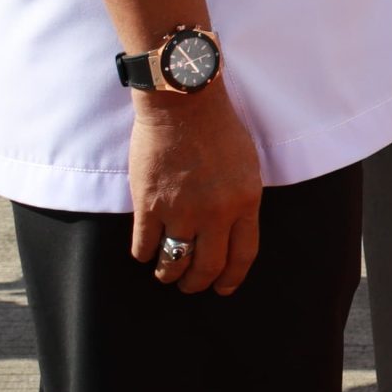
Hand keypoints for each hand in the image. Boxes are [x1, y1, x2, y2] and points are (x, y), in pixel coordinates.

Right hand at [130, 85, 262, 295]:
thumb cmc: (218, 128)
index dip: (232, 278)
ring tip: (166, 274)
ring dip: (169, 274)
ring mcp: (182, 210)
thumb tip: (232, 232)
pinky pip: (144, 246)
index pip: (243, 255)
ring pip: (174, 263)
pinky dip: (144, 254)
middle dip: (198, 283)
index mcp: (246, 201)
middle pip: (208, 267)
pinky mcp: (149, 205)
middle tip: (189, 285)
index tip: (223, 288)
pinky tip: (145, 251)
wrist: (184, 103)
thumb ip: (241, 200)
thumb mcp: (247, 166)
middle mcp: (216, 212)